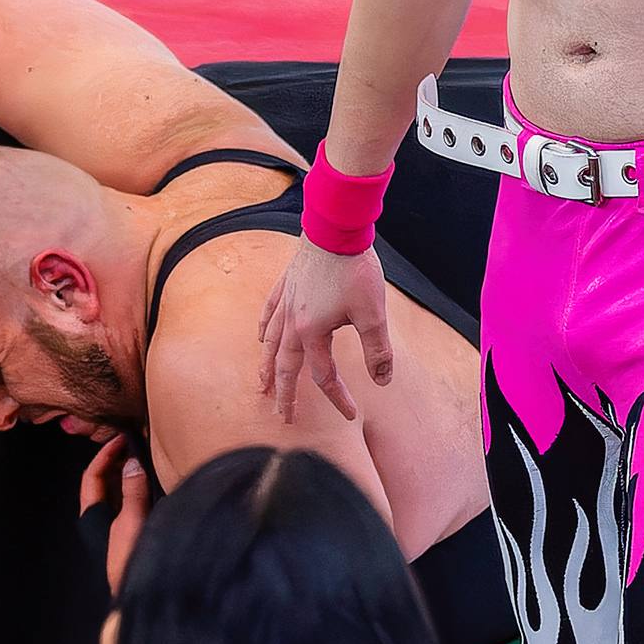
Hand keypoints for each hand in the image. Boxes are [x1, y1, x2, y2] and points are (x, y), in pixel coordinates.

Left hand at [80, 435, 151, 595]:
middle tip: (137, 444)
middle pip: (106, 482)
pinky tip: (155, 484)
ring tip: (147, 458)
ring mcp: (116, 529)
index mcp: (91, 517)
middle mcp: (101, 521)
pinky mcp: (131, 535)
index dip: (106, 454)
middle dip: (120, 461)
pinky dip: (142, 489)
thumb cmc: (129, 562)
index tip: (123, 439)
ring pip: (120, 493)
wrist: (141, 596)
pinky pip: (133, 504)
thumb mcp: (130, 521)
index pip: (92, 477)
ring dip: (132, 474)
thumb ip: (133, 490)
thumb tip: (133, 461)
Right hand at [257, 239, 391, 423]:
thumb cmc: (354, 267)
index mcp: (312, 331)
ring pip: (270, 341)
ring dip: (267, 366)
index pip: (323, 375)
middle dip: (285, 394)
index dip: (337, 397)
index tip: (350, 415)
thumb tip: (382, 380)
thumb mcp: (372, 313)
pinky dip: (264, 327)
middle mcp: (292, 320)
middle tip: (284, 416)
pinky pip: (269, 311)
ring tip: (262, 385)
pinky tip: (261, 336)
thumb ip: (376, 350)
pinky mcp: (287, 283)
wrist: (336, 226)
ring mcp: (286, 300)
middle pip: (285, 365)